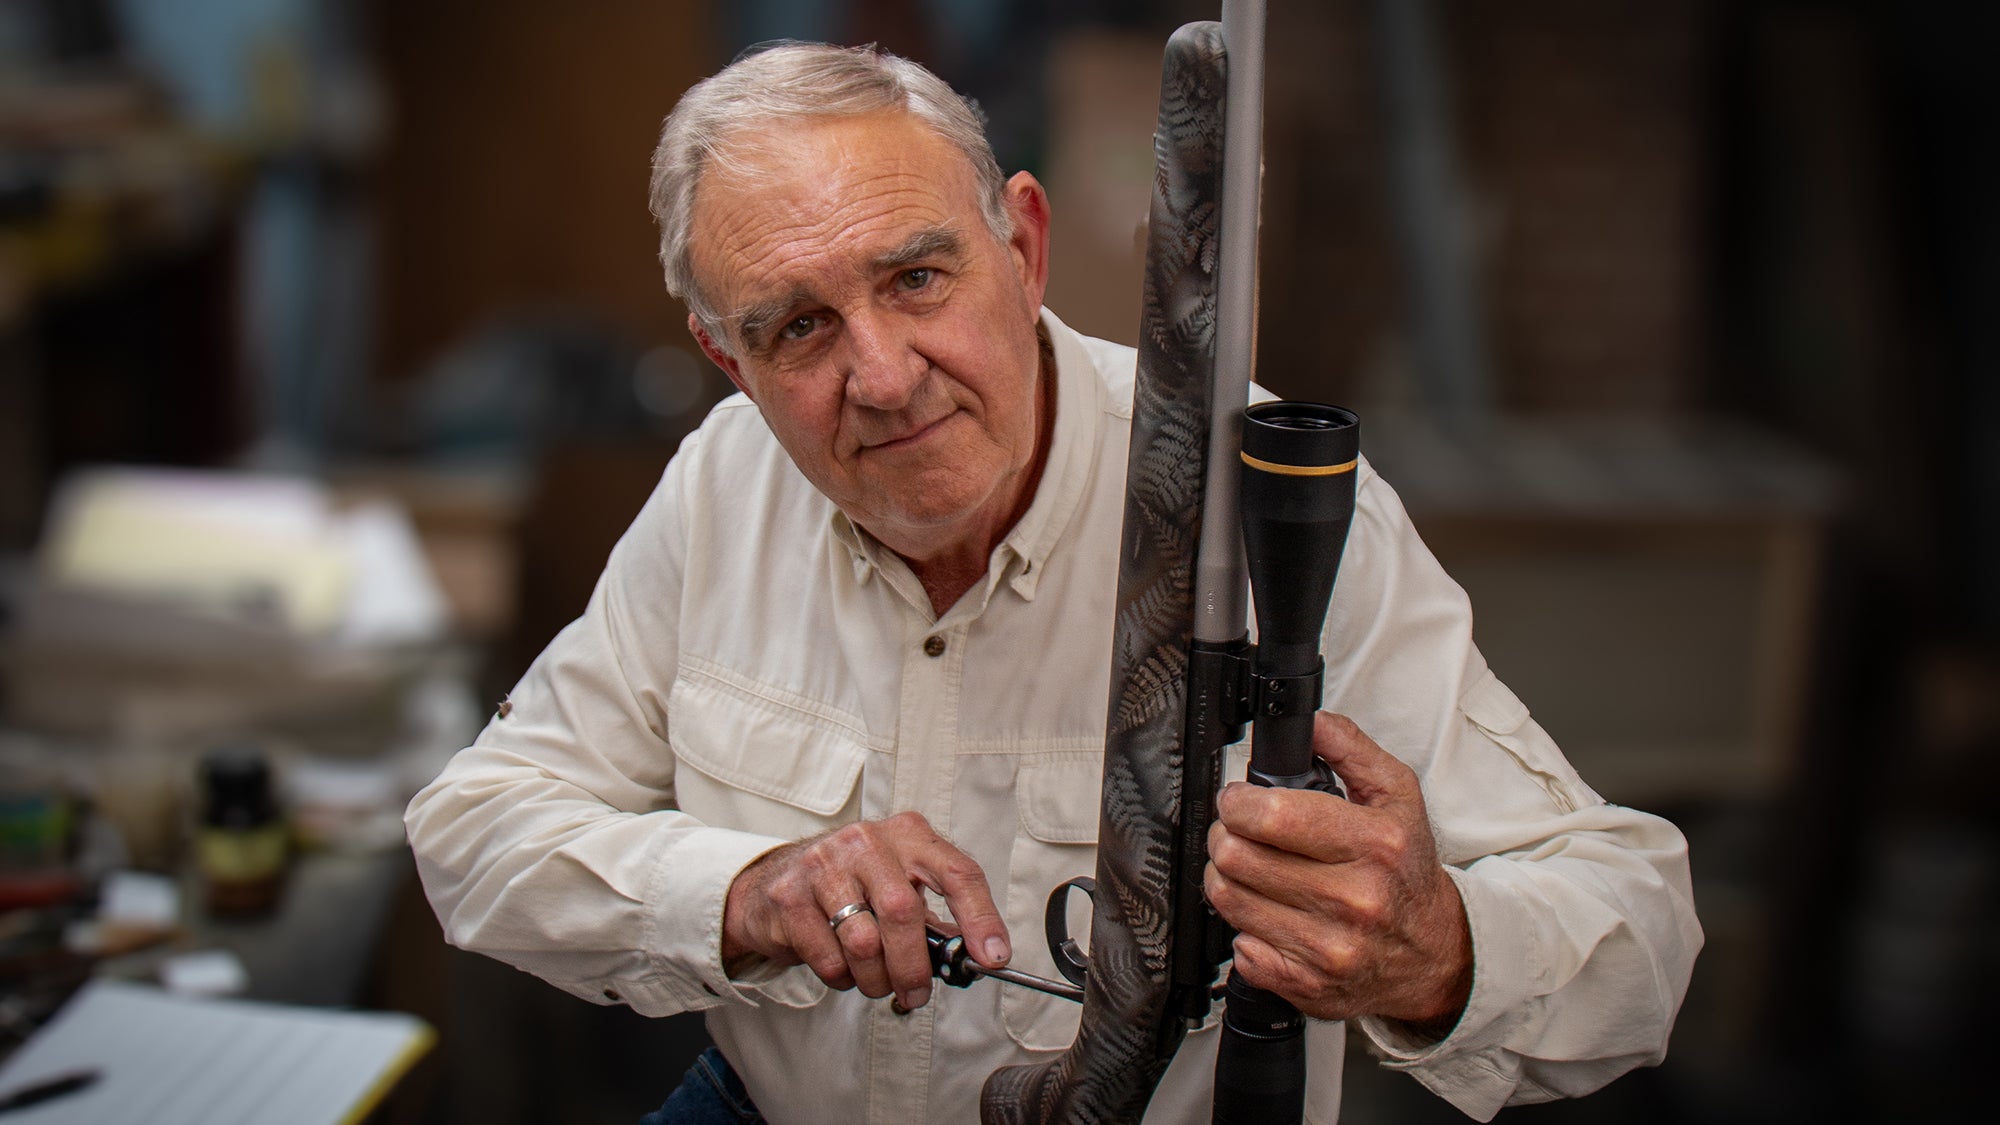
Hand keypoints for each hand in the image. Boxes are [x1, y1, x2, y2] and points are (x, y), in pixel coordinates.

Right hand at [722, 811, 1009, 1010]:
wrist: (776, 882)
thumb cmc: (852, 887)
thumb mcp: (899, 886)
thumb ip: (935, 919)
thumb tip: (975, 958)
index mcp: (908, 835)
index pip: (957, 872)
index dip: (981, 918)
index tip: (992, 957)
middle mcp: (867, 841)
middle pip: (904, 913)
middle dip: (914, 967)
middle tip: (916, 993)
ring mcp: (824, 865)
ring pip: (864, 943)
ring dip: (876, 979)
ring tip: (875, 981)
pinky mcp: (790, 896)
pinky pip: (828, 959)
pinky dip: (842, 978)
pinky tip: (842, 966)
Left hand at [1205, 712, 1471, 1030]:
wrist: (1433, 954)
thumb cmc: (1406, 871)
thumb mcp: (1396, 797)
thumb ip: (1351, 749)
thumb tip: (1310, 723)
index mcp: (1375, 844)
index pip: (1272, 816)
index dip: (1238, 803)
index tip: (1238, 802)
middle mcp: (1355, 899)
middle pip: (1239, 857)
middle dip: (1226, 837)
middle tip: (1237, 834)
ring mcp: (1331, 948)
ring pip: (1230, 901)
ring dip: (1226, 880)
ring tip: (1248, 871)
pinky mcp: (1309, 986)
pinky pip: (1241, 951)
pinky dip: (1244, 931)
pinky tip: (1268, 917)